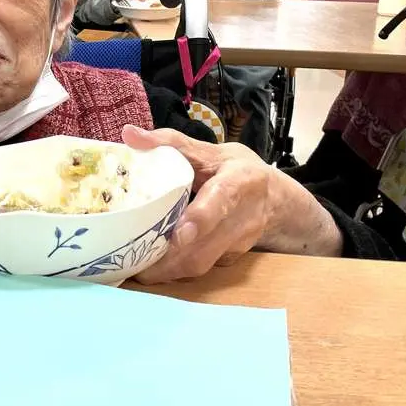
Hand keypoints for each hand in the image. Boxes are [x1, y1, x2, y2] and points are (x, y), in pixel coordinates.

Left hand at [121, 126, 342, 282]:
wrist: (276, 199)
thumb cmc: (236, 170)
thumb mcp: (209, 150)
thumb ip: (170, 142)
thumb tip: (129, 134)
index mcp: (238, 182)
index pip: (221, 201)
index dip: (202, 218)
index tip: (180, 233)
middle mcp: (242, 217)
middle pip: (206, 245)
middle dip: (171, 258)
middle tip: (137, 265)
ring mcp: (238, 243)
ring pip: (202, 264)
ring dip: (169, 271)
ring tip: (137, 271)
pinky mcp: (231, 259)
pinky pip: (202, 269)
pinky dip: (176, 272)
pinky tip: (153, 270)